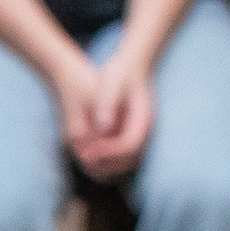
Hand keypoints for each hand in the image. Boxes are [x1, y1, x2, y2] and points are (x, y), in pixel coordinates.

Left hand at [64, 47, 153, 181]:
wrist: (132, 65)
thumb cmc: (120, 72)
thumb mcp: (111, 84)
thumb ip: (107, 104)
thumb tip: (103, 128)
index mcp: (144, 118)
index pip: (129, 145)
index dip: (107, 152)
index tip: (85, 153)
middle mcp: (147, 129)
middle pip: (130, 158)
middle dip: (106, 163)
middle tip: (83, 160)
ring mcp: (142, 133)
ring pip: (128, 161)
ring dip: (107, 166)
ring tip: (84, 161)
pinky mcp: (134, 135)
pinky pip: (124, 157)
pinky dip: (108, 161)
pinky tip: (91, 157)